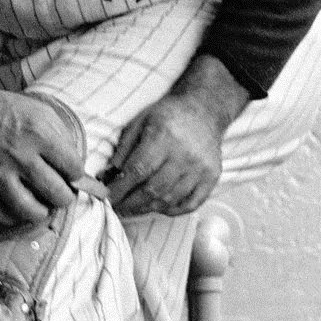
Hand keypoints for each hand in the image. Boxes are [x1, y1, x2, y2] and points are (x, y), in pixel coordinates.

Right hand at [0, 62, 94, 226]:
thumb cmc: (7, 110)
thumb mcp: (42, 112)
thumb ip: (62, 138)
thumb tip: (76, 169)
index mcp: (39, 134)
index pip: (73, 168)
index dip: (76, 174)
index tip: (70, 173)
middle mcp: (20, 155)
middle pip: (56, 194)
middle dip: (64, 197)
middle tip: (61, 193)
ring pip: (28, 210)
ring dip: (41, 212)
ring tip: (43, 206)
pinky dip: (10, 216)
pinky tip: (17, 209)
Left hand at [103, 55, 249, 216]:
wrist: (204, 109)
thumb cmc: (167, 115)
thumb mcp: (139, 122)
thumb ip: (124, 149)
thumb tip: (108, 176)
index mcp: (163, 137)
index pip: (138, 170)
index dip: (120, 188)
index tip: (107, 197)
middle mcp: (184, 154)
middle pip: (153, 189)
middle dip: (130, 203)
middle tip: (117, 207)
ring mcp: (201, 168)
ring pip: (170, 199)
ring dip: (147, 208)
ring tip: (133, 208)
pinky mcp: (212, 177)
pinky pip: (191, 204)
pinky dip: (173, 210)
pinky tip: (159, 207)